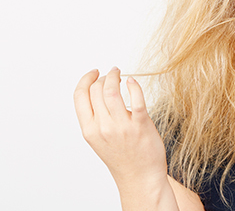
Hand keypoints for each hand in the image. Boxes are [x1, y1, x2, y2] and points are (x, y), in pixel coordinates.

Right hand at [74, 67, 167, 188]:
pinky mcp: (140, 125)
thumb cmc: (122, 156)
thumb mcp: (99, 140)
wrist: (140, 176)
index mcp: (89, 130)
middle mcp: (103, 127)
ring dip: (115, 76)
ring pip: (112, 91)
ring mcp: (122, 126)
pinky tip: (132, 81)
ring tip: (119, 73)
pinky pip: (136, 99)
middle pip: (96, 90)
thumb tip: (98, 91)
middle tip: (111, 74)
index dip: (85, 79)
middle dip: (103, 77)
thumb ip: (96, 119)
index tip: (94, 72)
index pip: (79, 96)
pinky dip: (133, 86)